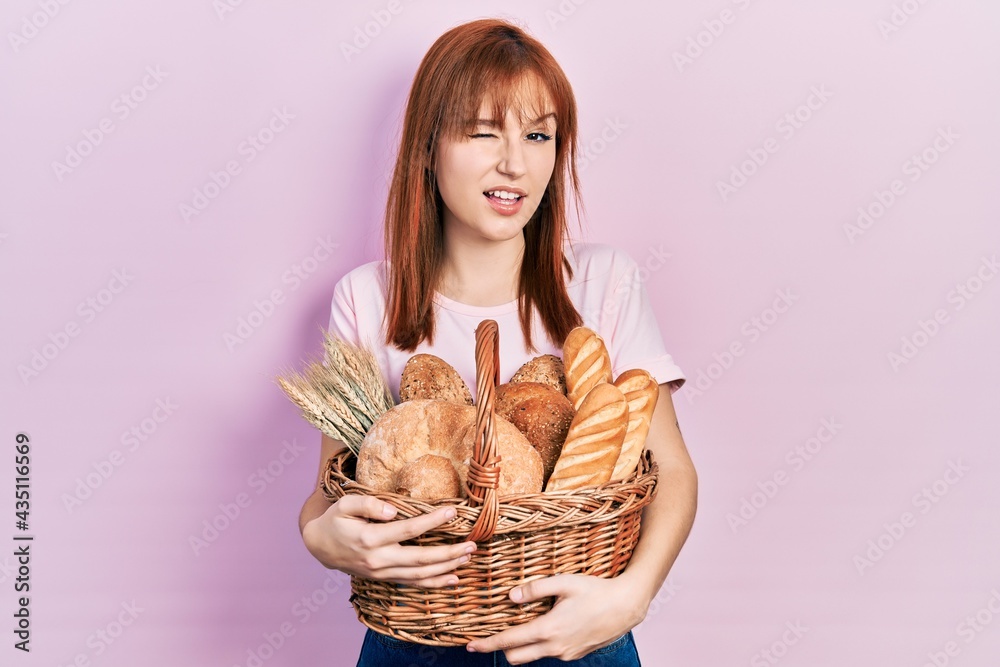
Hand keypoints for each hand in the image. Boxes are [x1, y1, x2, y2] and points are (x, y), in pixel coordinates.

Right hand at [301, 495, 476, 587]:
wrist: (320, 546)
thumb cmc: (336, 520)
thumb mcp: (345, 504)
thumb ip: (368, 504)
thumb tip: (393, 510)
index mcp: (370, 538)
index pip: (408, 530)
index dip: (432, 521)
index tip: (453, 512)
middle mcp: (378, 559)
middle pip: (420, 558)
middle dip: (449, 553)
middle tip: (472, 545)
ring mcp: (382, 573)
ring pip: (419, 575)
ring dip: (446, 568)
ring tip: (468, 558)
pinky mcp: (384, 579)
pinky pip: (412, 584)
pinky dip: (434, 583)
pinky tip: (453, 579)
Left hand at [465, 574, 648, 663]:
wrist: (626, 607)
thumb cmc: (596, 591)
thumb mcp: (565, 582)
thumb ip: (536, 588)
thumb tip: (511, 596)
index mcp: (549, 629)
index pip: (510, 641)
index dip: (488, 643)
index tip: (471, 645)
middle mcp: (555, 647)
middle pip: (516, 657)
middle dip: (502, 648)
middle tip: (492, 635)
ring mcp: (565, 653)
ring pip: (533, 656)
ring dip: (523, 646)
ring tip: (523, 625)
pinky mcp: (574, 654)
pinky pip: (549, 653)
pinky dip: (541, 643)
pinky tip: (547, 625)